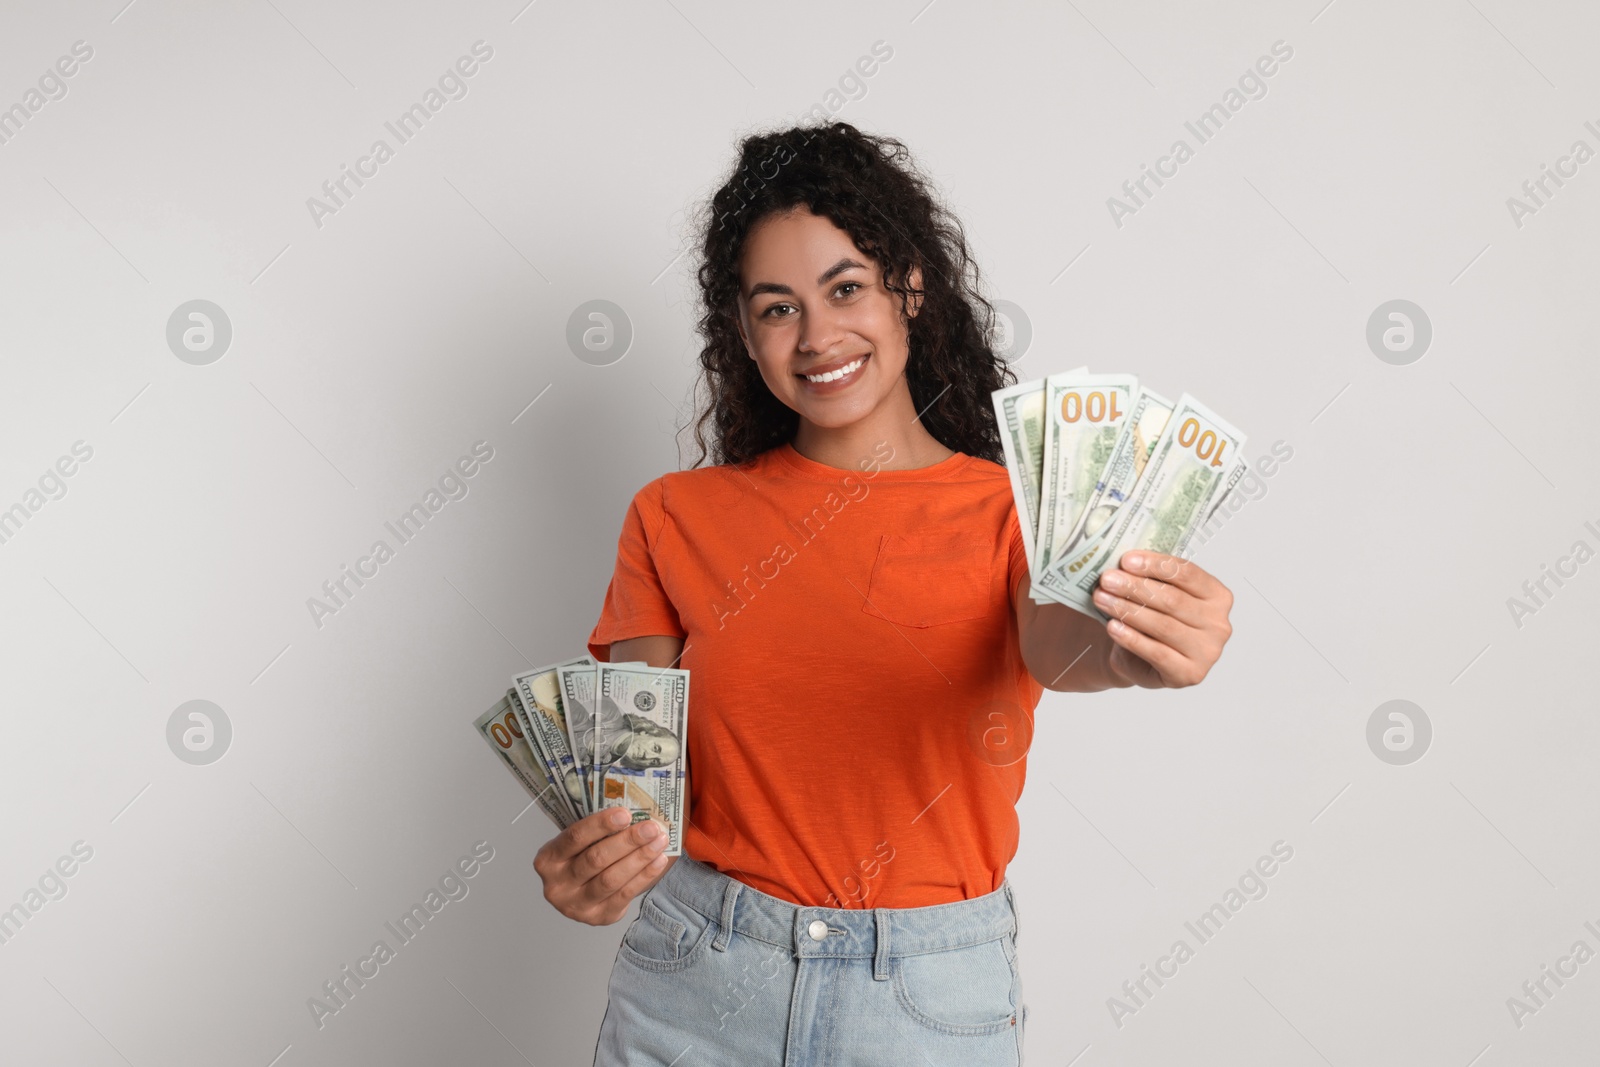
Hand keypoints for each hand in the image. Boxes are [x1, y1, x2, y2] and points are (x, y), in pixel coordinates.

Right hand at [533, 808, 674, 924]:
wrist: (583, 894)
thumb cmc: (583, 858)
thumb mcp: (580, 844)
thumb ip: (597, 830)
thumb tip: (634, 808)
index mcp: (548, 859)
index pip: (574, 837)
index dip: (601, 825)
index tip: (625, 813)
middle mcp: (557, 885)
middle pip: (596, 859)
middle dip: (627, 841)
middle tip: (650, 827)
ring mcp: (576, 905)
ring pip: (611, 879)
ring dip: (639, 858)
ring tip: (659, 841)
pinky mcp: (597, 917)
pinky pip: (624, 895)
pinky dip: (644, 875)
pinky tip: (658, 860)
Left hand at [1091, 551, 1233, 688]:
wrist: (1143, 658)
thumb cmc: (1155, 619)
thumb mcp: (1157, 594)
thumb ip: (1150, 578)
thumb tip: (1122, 564)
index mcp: (1217, 596)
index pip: (1188, 573)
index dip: (1155, 565)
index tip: (1126, 560)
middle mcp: (1218, 624)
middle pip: (1173, 600)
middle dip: (1135, 587)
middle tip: (1107, 579)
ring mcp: (1207, 652)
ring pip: (1163, 626)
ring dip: (1128, 610)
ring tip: (1102, 599)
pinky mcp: (1189, 674)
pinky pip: (1156, 653)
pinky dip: (1131, 638)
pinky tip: (1112, 627)